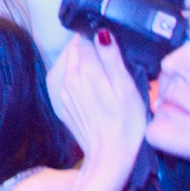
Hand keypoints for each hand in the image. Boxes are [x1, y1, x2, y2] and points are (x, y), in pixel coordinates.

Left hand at [45, 27, 148, 169]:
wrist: (110, 157)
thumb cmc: (126, 124)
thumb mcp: (126, 88)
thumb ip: (112, 58)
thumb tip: (101, 33)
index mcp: (85, 70)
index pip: (85, 39)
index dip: (98, 38)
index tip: (111, 44)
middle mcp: (68, 78)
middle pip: (75, 51)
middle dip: (89, 49)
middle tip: (111, 58)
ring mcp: (63, 93)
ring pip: (70, 66)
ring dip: (83, 64)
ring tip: (105, 75)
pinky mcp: (63, 105)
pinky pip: (68, 83)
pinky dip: (79, 81)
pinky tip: (96, 91)